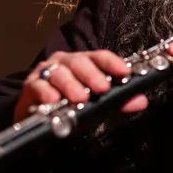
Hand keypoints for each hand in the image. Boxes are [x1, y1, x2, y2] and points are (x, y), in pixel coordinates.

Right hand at [15, 50, 147, 122]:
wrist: (38, 115)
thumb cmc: (70, 105)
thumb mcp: (96, 105)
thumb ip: (118, 102)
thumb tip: (142, 101)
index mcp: (84, 62)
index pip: (100, 57)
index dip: (113, 63)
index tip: (125, 72)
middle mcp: (66, 62)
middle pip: (80, 62)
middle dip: (92, 74)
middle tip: (102, 88)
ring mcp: (47, 71)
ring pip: (59, 73)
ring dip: (70, 85)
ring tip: (80, 98)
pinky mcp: (31, 85)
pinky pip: (38, 86)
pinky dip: (46, 92)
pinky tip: (53, 101)